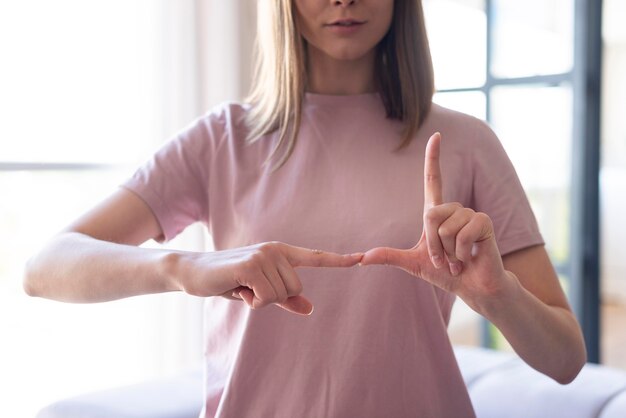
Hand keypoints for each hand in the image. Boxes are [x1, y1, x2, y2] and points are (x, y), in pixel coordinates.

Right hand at [174, 242, 361, 314]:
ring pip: (281, 295)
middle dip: (272, 298)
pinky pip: (266, 296)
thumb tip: (310, 309)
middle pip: (296, 290)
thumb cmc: (229, 280)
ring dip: (259, 299)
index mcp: (282, 254)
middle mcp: (277, 250)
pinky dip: (251, 300)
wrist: (194, 272)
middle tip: (249, 288)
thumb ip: (285, 299)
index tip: (362, 259)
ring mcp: (265, 255)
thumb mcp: (259, 291)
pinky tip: (236, 288)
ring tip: (241, 286)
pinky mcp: (252, 265)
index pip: (316, 258)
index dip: (339, 261)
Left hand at [361, 132, 507, 307]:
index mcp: (437, 214)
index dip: (434, 158)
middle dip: (432, 244)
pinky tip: (470, 257)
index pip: (434, 180)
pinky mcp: (484, 222)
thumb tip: (361, 258)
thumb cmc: (446, 273)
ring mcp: (470, 214)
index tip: (436, 135)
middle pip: (430, 216)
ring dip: (447, 251)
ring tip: (458, 258)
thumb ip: (389, 257)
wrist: (472, 287)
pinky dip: (461, 252)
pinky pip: (462, 234)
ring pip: (445, 227)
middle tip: (444, 259)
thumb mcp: (413, 263)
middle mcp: (454, 209)